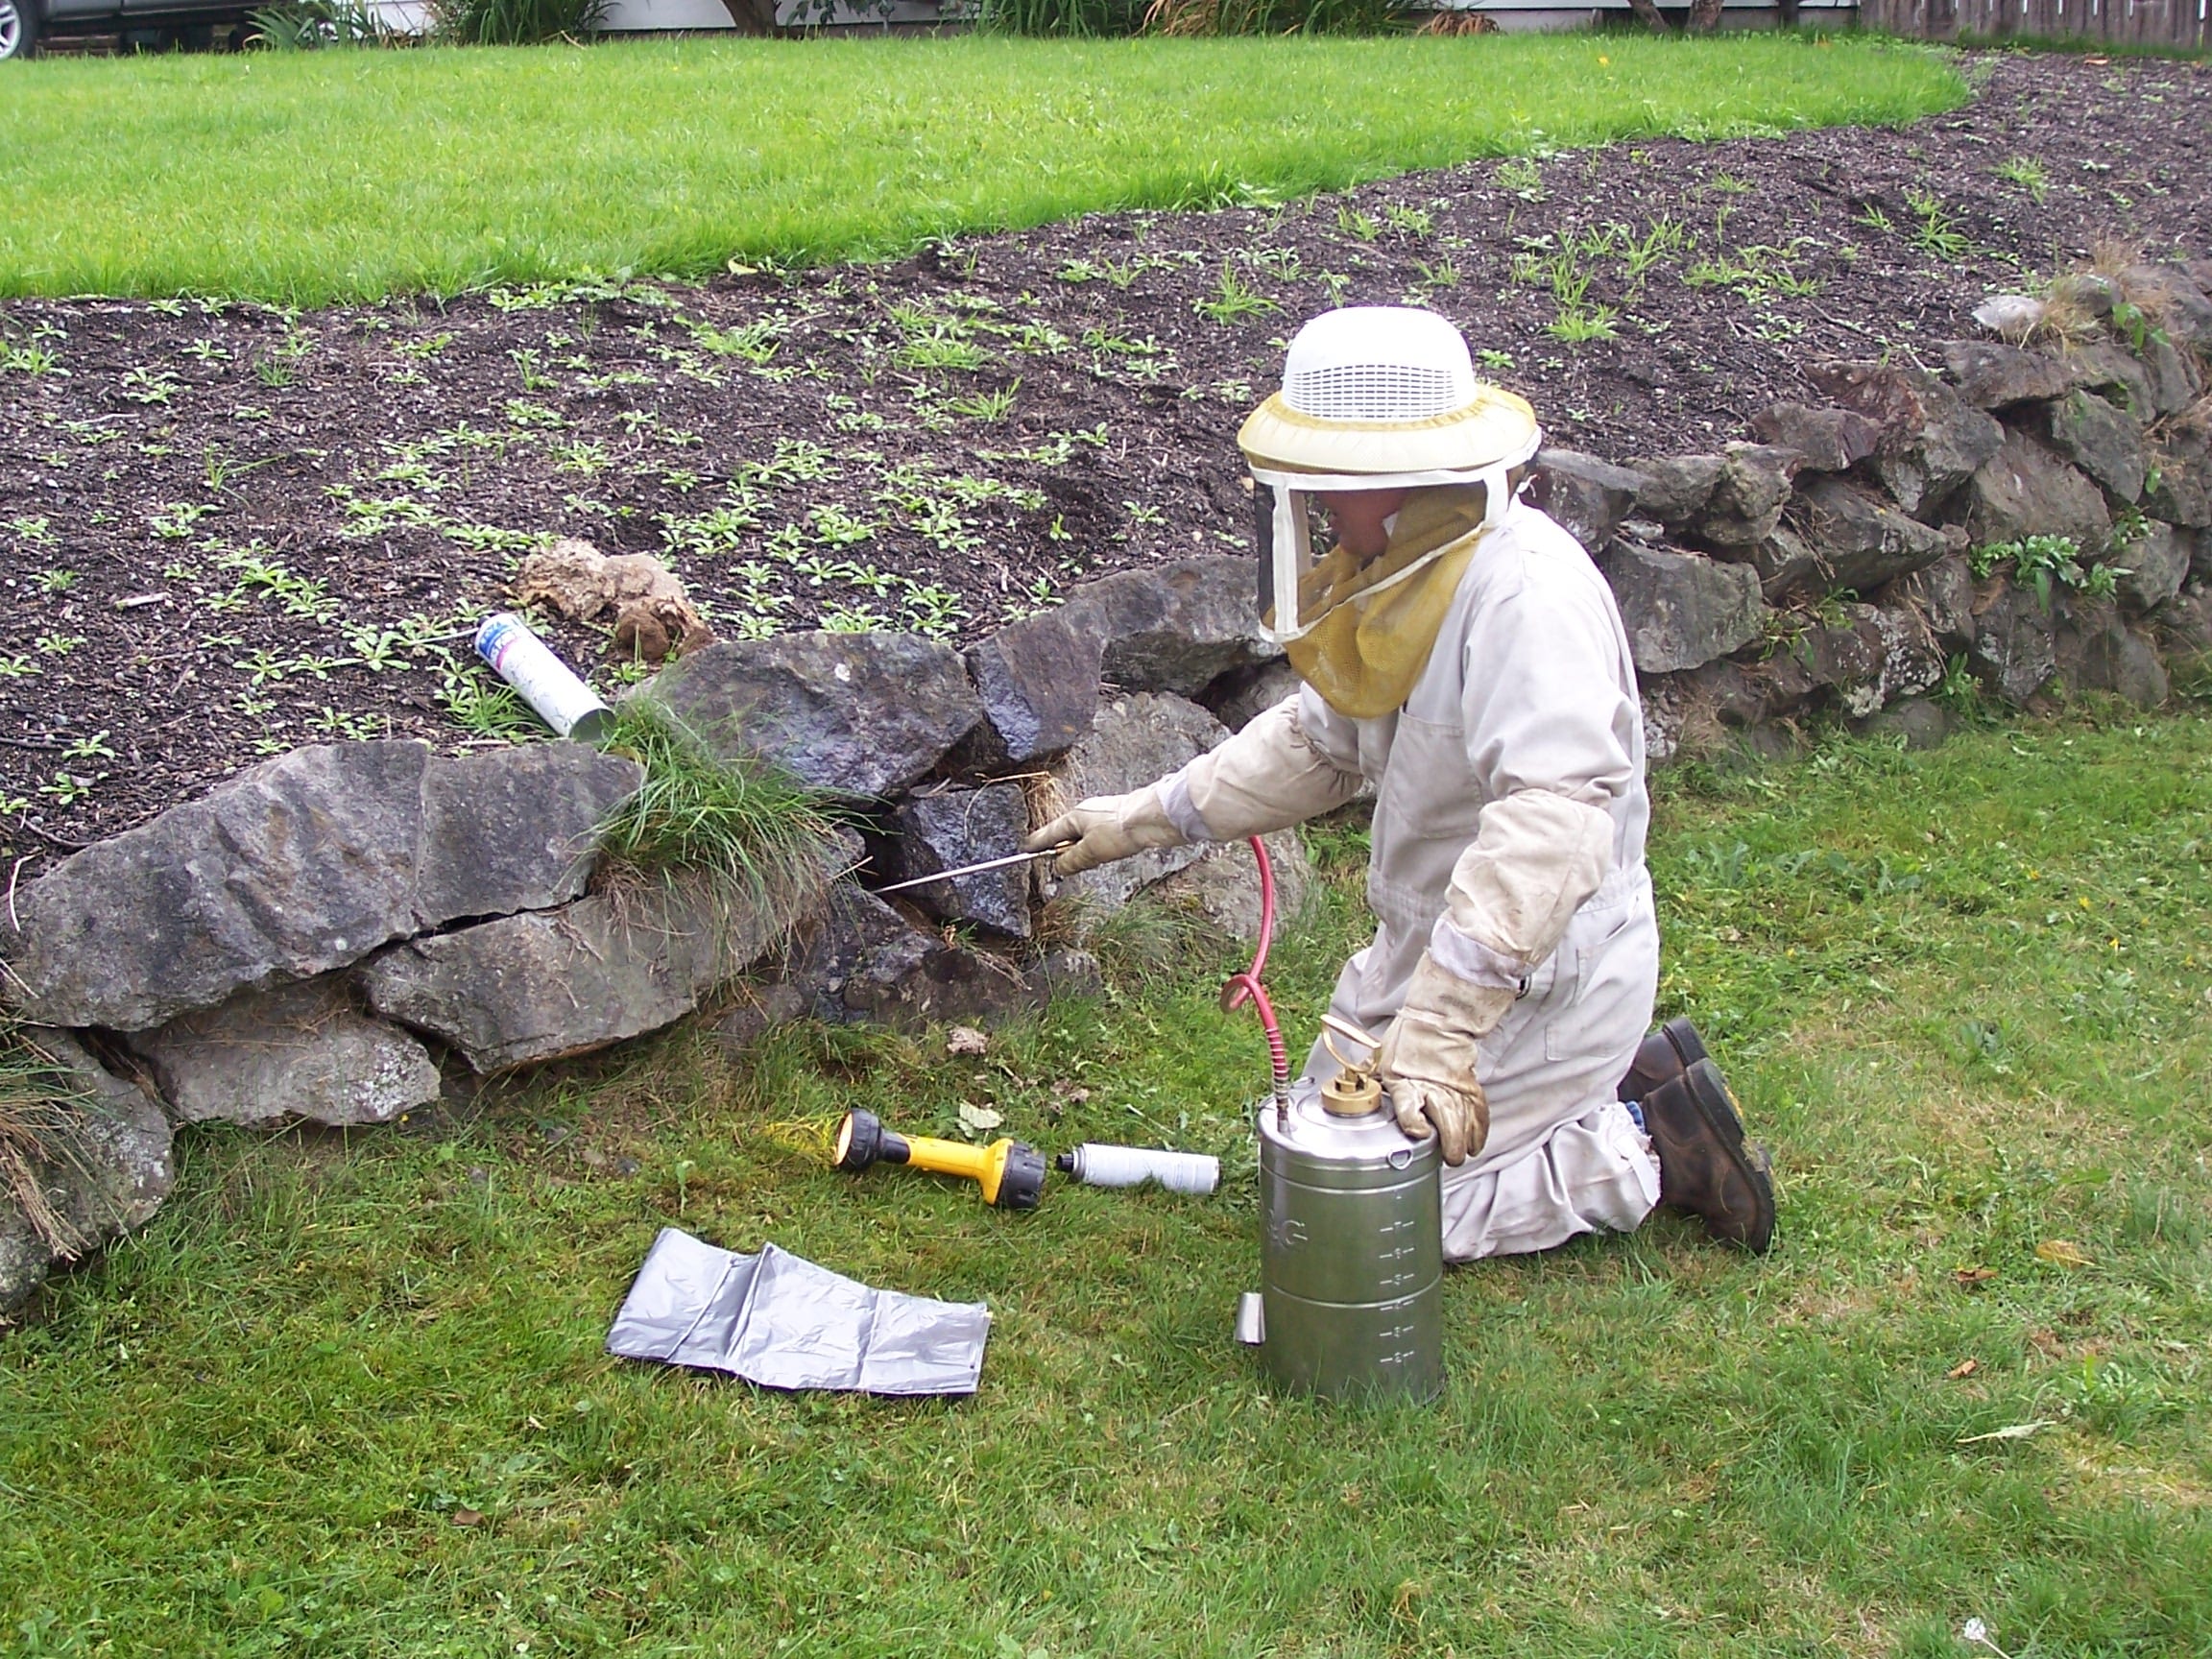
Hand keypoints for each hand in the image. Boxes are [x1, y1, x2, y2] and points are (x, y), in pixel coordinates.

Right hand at [1022, 786, 1184, 876]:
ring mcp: (1102, 815)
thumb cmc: (1120, 829)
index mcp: (1074, 817)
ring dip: (1082, 849)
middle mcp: (1086, 813)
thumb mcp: (1091, 851)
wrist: (1152, 818)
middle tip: (1059, 865)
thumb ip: (1072, 860)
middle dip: (1063, 849)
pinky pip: (1099, 835)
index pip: (1049, 833)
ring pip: (1085, 835)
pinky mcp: (1118, 820)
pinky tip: (1105, 852)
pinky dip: (1097, 846)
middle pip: (1067, 834)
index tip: (1027, 849)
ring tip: (1086, 861)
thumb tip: (1058, 867)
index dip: (1037, 844)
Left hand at [1373, 956, 1515, 1166]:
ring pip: (1464, 1117)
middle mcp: (1430, 1085)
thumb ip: (1371, 1083)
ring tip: (1462, 1155)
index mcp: (1403, 1080)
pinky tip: (1476, 1144)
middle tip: (1450, 1158)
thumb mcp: (1380, 1061)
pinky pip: (1478, 1109)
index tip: (1420, 1132)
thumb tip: (1354, 1094)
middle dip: (1450, 1141)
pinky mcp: (1469, 1085)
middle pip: (1446, 1116)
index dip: (1414, 1120)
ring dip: (1465, 1139)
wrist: (1436, 1019)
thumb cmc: (1405, 1041)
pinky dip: (1480, 1128)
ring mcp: (1453, 1085)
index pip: (1408, 1104)